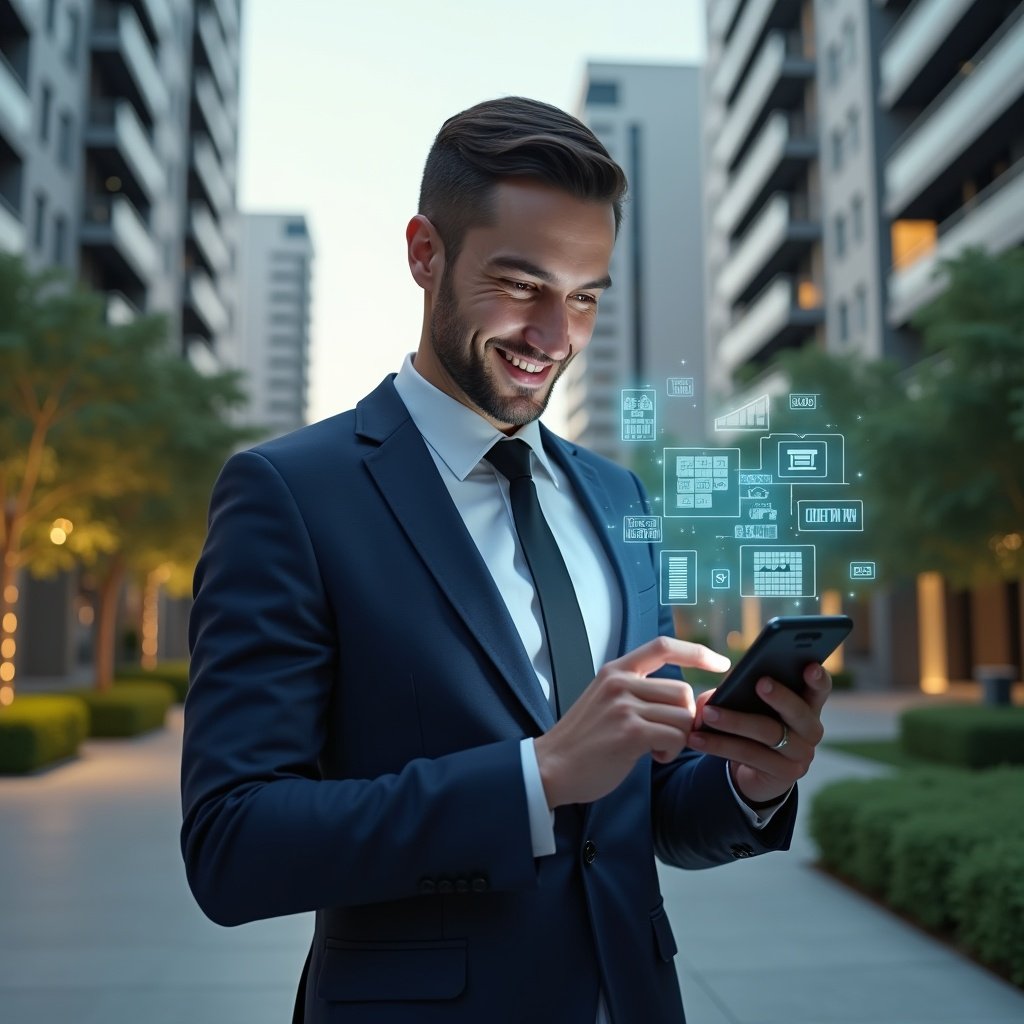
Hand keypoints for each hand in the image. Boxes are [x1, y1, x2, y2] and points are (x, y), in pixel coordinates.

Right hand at [533, 636, 730, 807]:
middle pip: (683, 690)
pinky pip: (676, 736)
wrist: (551, 766)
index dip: (697, 651)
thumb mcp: (608, 701)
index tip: (720, 662)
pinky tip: (652, 756)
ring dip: (679, 737)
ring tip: (656, 747)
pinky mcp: (630, 732)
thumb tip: (694, 698)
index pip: (663, 646)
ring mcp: (624, 706)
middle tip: (667, 735)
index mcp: (615, 670)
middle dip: (685, 717)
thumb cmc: (584, 740)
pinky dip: (671, 750)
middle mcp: (620, 682)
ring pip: (683, 714)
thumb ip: (643, 694)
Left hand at [687, 663, 831, 805]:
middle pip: (798, 712)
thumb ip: (737, 693)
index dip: (818, 678)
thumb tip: (714, 696)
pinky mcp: (783, 775)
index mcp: (807, 705)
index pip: (819, 689)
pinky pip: (749, 755)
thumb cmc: (753, 725)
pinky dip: (719, 745)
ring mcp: (801, 755)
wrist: (755, 772)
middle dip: (780, 696)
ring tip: (707, 714)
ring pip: (769, 733)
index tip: (809, 666)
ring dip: (735, 722)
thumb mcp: (749, 706)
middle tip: (760, 683)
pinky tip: (696, 739)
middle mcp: (811, 730)